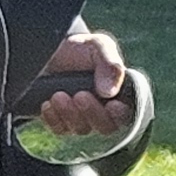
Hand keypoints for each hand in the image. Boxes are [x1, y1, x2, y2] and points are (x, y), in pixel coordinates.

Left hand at [33, 26, 129, 141]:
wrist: (51, 51)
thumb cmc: (81, 49)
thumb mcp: (98, 46)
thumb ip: (110, 65)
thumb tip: (109, 92)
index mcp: (119, 94)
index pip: (126, 114)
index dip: (120, 114)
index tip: (112, 104)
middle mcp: (103, 111)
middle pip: (105, 127)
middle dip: (92, 113)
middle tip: (80, 95)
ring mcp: (82, 119)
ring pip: (81, 129)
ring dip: (70, 114)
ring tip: (58, 95)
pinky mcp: (61, 122)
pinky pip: (60, 129)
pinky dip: (53, 118)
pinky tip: (48, 103)